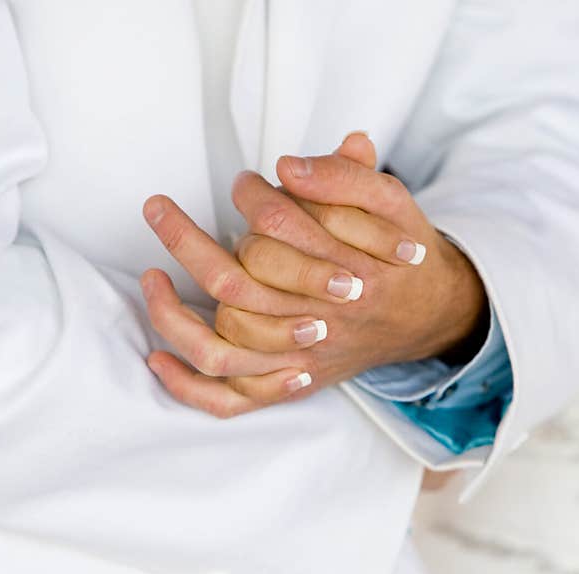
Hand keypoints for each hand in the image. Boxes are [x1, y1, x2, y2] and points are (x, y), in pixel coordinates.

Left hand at [141, 134, 486, 416]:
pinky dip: (187, 387)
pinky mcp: (289, 385)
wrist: (428, 314)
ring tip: (150, 278)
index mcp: (345, 274)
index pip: (277, 228)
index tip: (245, 181)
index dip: (250, 197)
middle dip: (186, 241)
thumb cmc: (402, 258)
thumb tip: (290, 166)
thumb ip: (349, 177)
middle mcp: (317, 324)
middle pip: (237, 287)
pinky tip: (157, 359)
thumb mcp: (394, 203)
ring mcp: (299, 361)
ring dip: (174, 314)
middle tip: (158, 209)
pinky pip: (230, 401)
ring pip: (223, 348)